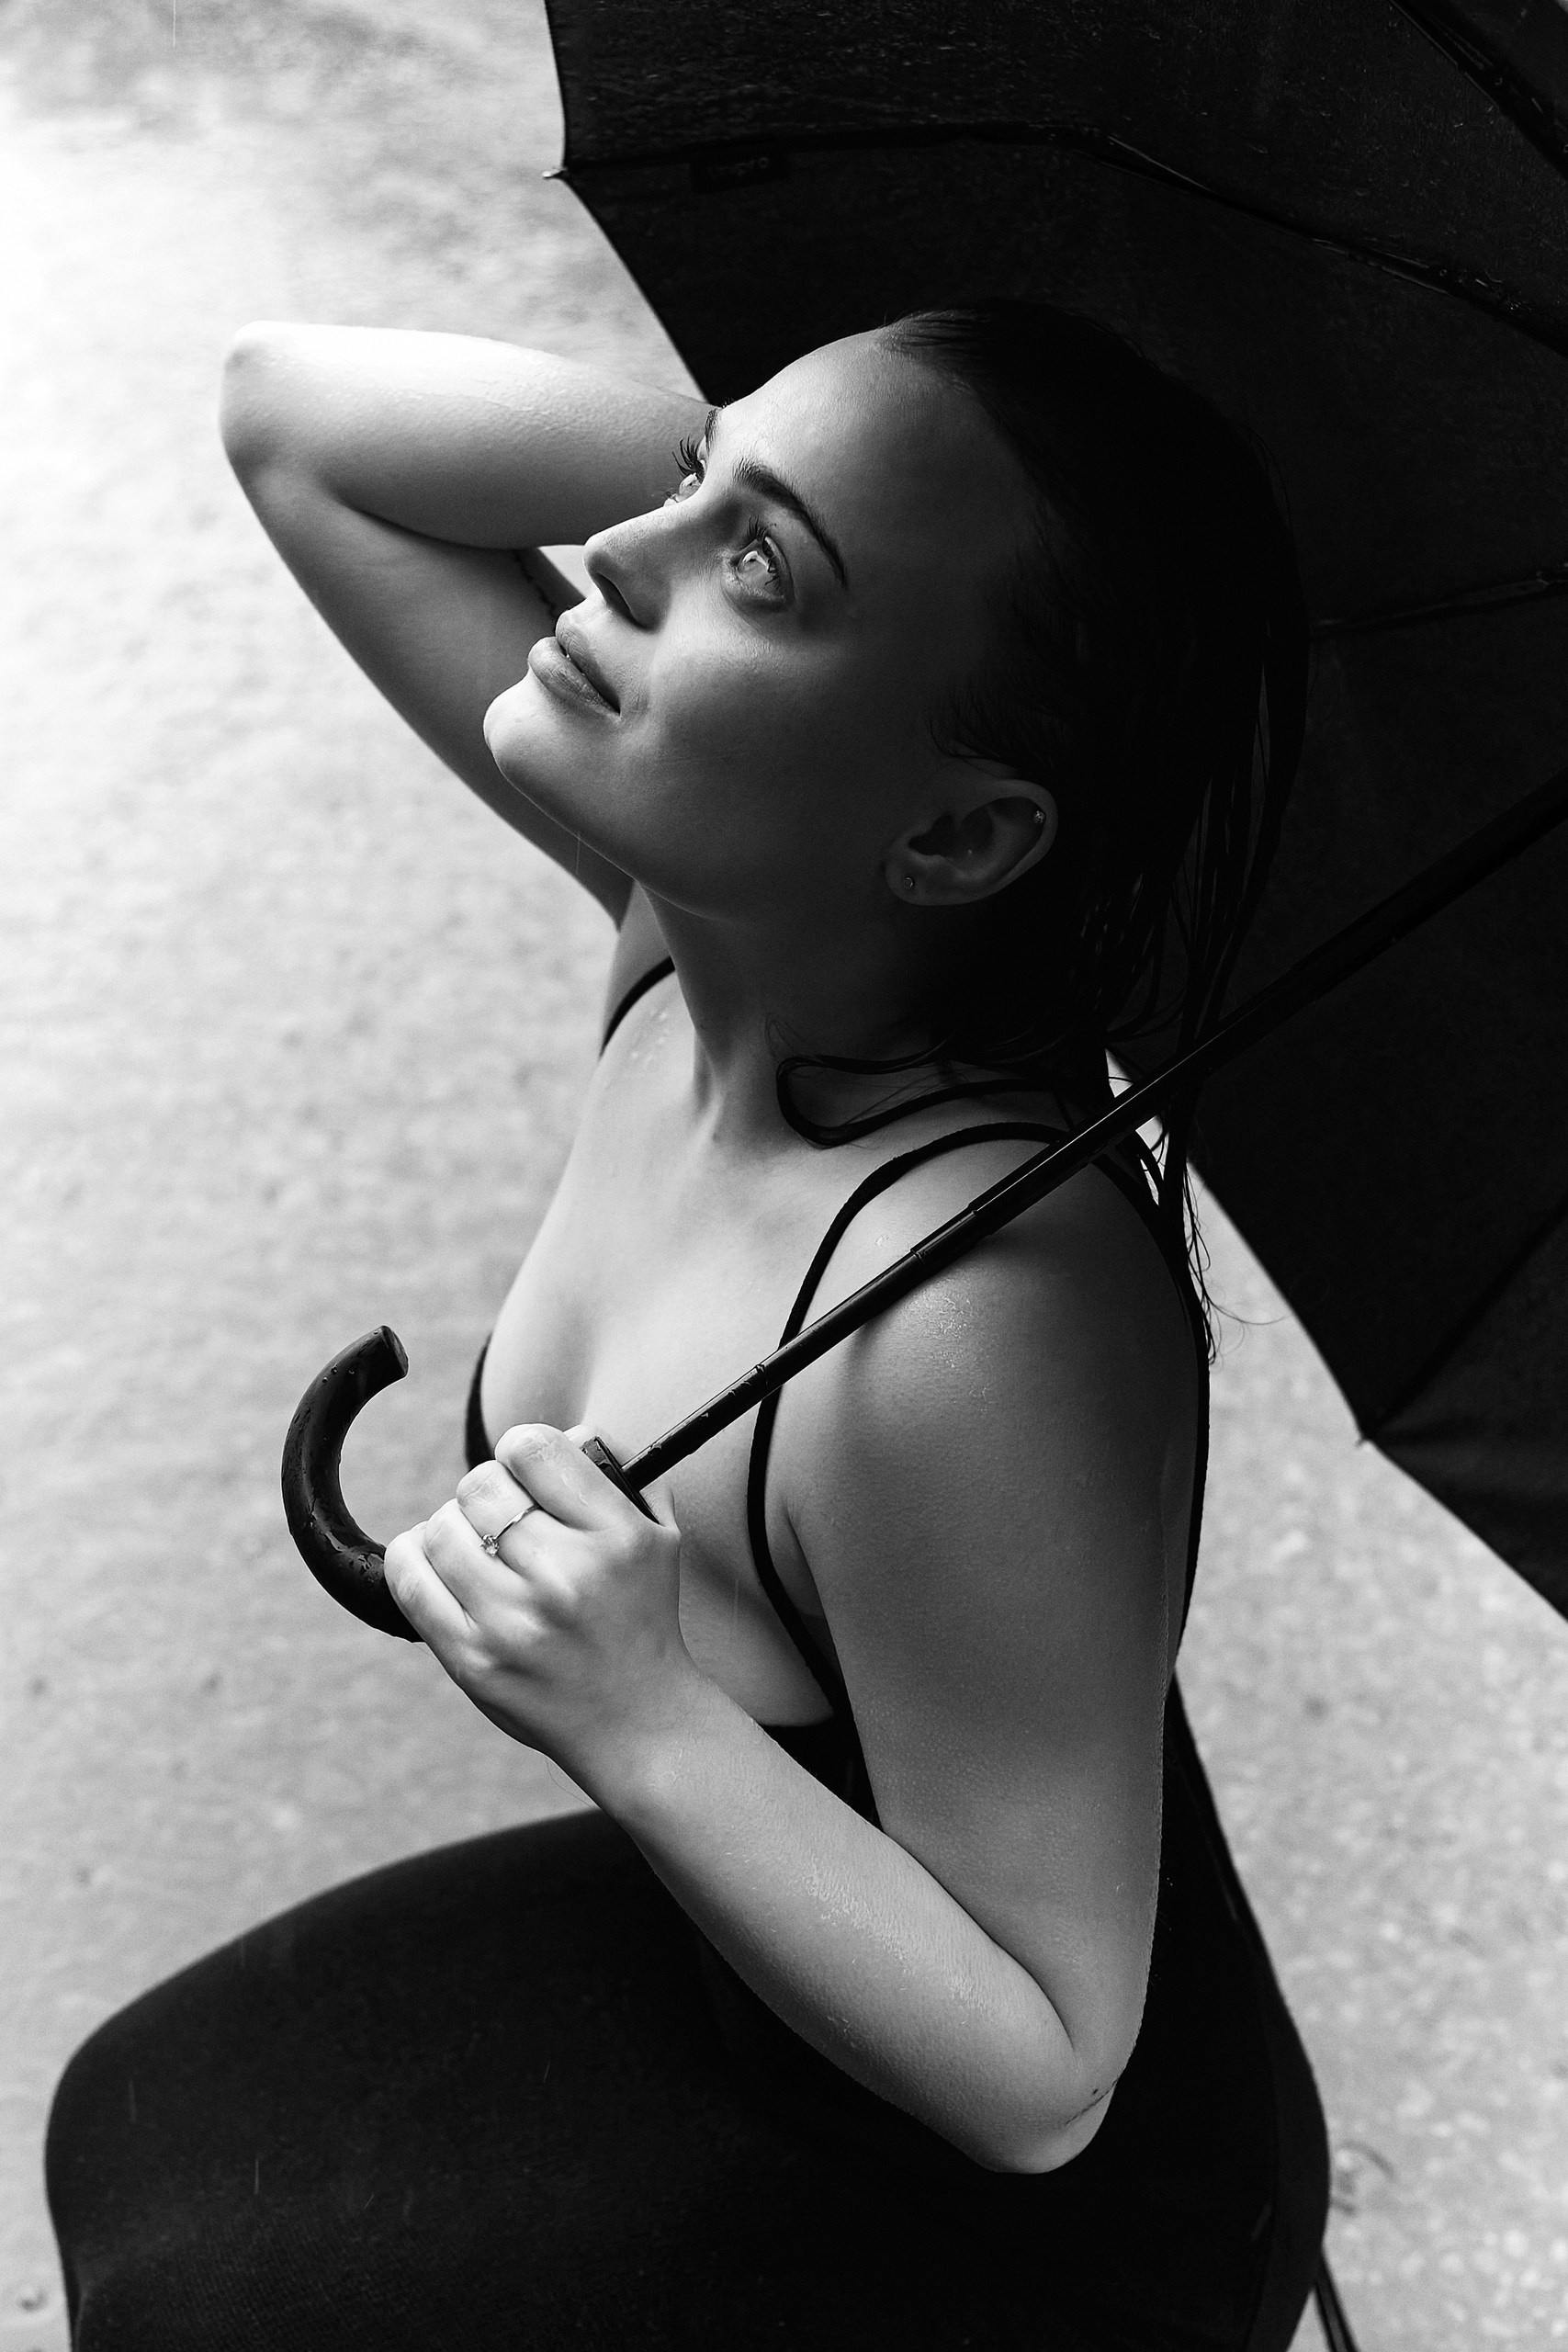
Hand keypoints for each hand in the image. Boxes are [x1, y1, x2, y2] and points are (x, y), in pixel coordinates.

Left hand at [383, 1425, 692, 1791]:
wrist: (637, 1722)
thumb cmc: (641, 1619)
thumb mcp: (657, 1535)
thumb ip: (613, 1470)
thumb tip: (558, 1432)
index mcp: (616, 1538)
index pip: (534, 1448)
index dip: (520, 1449)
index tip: (524, 1469)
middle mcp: (565, 1578)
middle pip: (479, 1484)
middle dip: (486, 1491)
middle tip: (503, 1516)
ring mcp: (514, 1623)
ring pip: (441, 1527)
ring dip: (453, 1526)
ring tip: (476, 1545)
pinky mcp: (473, 1661)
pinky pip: (409, 1581)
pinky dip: (413, 1557)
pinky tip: (435, 1561)